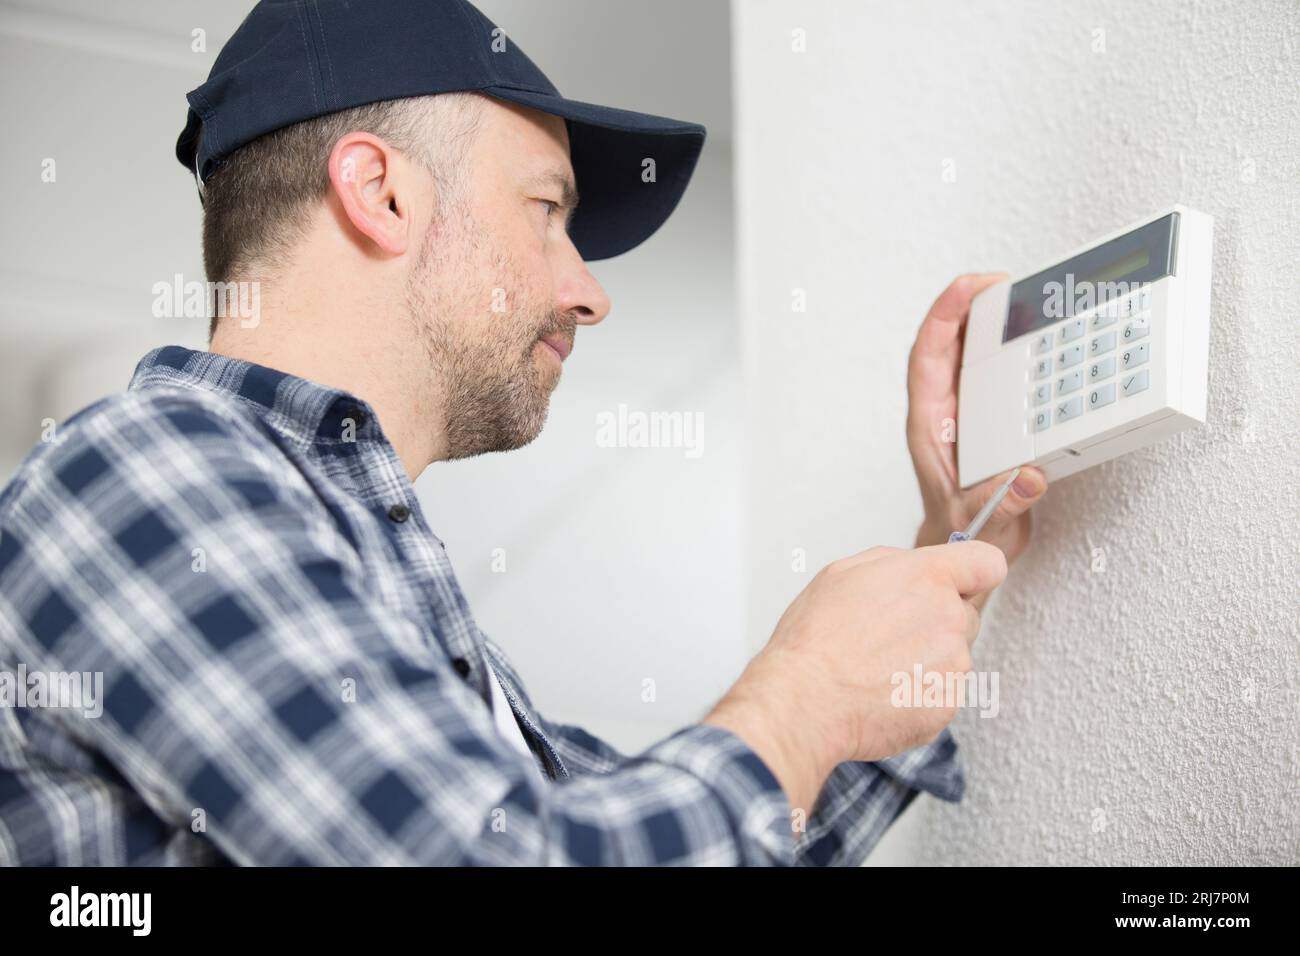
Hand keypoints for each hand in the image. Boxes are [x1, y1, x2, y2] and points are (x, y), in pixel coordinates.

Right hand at [705, 541, 1006, 814]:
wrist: (806, 701)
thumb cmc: (816, 639)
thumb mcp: (842, 573)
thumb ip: (892, 562)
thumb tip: (911, 567)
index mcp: (927, 577)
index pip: (987, 563)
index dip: (974, 572)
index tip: (962, 581)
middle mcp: (949, 618)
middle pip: (966, 614)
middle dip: (937, 621)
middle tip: (890, 634)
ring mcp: (954, 664)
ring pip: (953, 656)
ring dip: (926, 659)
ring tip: (878, 667)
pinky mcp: (948, 703)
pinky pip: (941, 691)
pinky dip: (918, 692)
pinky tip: (883, 691)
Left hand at [907, 274, 1047, 604]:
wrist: (961, 545)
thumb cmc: (962, 529)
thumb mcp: (982, 519)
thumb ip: (1004, 502)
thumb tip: (1028, 477)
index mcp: (930, 422)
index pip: (928, 356)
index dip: (944, 316)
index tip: (968, 285)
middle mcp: (943, 410)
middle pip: (947, 343)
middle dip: (968, 305)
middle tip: (1002, 281)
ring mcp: (962, 412)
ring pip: (968, 354)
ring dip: (988, 323)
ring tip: (1018, 296)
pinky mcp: (985, 418)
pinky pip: (992, 373)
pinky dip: (1009, 349)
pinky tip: (1032, 336)